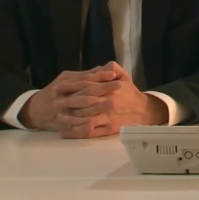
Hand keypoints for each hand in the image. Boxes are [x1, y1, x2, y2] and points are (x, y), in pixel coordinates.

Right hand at [18, 68, 119, 130]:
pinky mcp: (60, 125)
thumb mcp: (66, 79)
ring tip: (112, 104)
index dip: (99, 76)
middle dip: (103, 89)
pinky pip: (72, 127)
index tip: (114, 74)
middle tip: (119, 86)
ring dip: (96, 108)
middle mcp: (63, 97)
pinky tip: (93, 126)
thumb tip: (103, 68)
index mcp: (65, 83)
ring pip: (79, 109)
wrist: (33, 110)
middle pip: (85, 92)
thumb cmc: (55, 92)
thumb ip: (84, 75)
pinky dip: (81, 127)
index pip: (85, 79)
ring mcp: (61, 112)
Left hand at [53, 62, 168, 138]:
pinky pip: (90, 132)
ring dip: (70, 119)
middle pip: (84, 103)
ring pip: (85, 119)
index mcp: (111, 90)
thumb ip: (113, 68)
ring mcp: (108, 118)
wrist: (144, 112)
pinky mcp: (108, 130)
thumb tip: (101, 66)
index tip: (58, 87)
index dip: (72, 87)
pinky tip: (64, 132)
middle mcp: (109, 104)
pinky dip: (76, 133)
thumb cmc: (130, 93)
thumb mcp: (125, 77)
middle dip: (68, 103)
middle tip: (54, 103)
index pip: (87, 87)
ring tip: (56, 118)